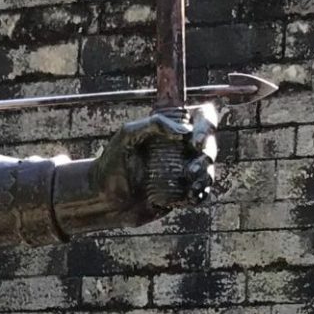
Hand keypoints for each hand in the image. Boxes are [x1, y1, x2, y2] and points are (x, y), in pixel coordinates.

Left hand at [91, 103, 218, 223]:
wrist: (103, 198)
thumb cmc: (111, 162)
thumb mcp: (127, 136)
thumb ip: (152, 125)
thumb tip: (184, 132)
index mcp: (171, 129)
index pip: (202, 116)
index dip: (206, 124)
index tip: (193, 141)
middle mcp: (181, 148)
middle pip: (209, 145)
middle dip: (208, 154)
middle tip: (191, 169)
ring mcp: (183, 171)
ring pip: (208, 170)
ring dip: (206, 176)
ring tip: (191, 185)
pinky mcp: (182, 193)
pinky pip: (201, 194)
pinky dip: (200, 194)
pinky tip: (190, 197)